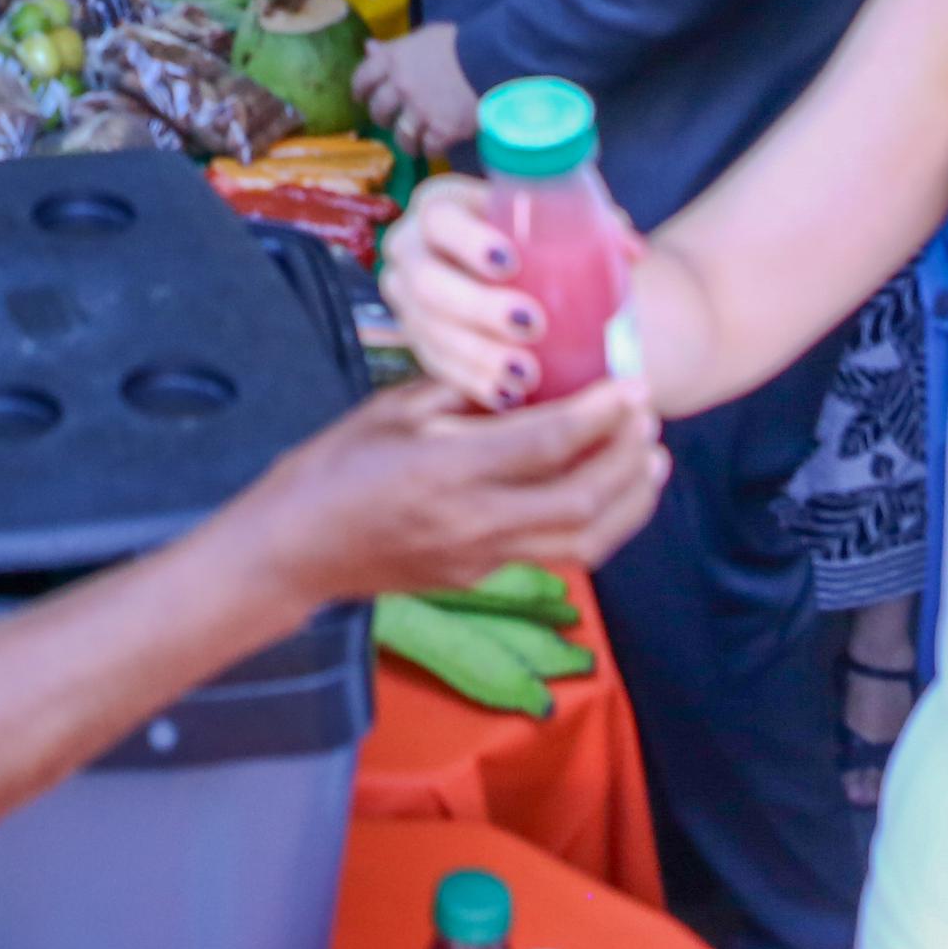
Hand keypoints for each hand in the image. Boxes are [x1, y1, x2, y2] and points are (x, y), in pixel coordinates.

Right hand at [229, 378, 667, 610]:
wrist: (294, 550)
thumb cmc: (332, 468)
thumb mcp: (393, 410)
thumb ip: (463, 391)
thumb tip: (526, 370)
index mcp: (448, 472)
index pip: (548, 444)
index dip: (601, 413)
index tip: (633, 383)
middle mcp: (475, 523)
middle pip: (583, 499)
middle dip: (628, 455)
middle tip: (648, 414)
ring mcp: (482, 559)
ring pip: (586, 542)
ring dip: (630, 501)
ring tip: (652, 461)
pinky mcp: (482, 578)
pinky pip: (559, 553)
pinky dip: (598, 522)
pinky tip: (609, 493)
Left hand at [357, 19, 481, 157]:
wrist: (492, 59)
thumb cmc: (459, 44)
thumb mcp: (424, 38)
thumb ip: (395, 47)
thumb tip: (368, 47)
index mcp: (394, 60)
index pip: (362, 77)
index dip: (359, 90)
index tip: (361, 97)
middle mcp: (401, 87)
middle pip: (378, 110)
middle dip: (382, 117)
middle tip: (390, 120)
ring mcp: (420, 111)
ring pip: (401, 136)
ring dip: (406, 141)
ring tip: (414, 142)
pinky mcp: (442, 130)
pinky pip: (429, 149)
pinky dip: (432, 150)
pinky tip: (438, 145)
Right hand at [380, 172, 643, 408]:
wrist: (513, 270)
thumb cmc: (537, 234)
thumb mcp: (558, 218)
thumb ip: (596, 228)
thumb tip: (632, 252)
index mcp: (439, 205)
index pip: (440, 218)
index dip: (467, 241)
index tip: (510, 262)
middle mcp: (411, 251)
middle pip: (429, 282)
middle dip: (478, 308)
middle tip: (532, 325)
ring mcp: (409, 302)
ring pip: (430, 332)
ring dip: (478, 356)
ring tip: (526, 374)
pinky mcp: (419, 342)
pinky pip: (437, 367)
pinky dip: (473, 383)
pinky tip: (506, 397)